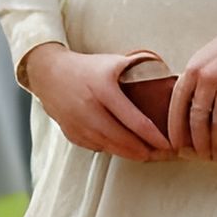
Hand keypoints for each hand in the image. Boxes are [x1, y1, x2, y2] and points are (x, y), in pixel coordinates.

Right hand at [24, 44, 171, 161]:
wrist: (49, 74)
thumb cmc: (85, 68)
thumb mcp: (112, 61)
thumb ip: (138, 66)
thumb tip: (166, 72)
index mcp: (103, 89)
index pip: (134, 120)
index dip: (153, 136)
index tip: (168, 143)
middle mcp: (89, 109)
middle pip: (122, 139)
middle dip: (144, 150)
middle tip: (161, 154)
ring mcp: (78, 124)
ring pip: (109, 147)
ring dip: (130, 153)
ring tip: (147, 154)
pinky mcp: (72, 134)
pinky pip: (97, 147)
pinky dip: (112, 149)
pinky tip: (124, 149)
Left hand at [168, 4, 216, 164]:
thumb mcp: (207, 56)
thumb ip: (197, 79)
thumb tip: (192, 109)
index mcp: (194, 68)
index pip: (177, 105)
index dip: (175, 128)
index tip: (177, 145)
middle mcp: (207, 76)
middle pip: (197, 119)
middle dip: (198, 142)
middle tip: (202, 156)